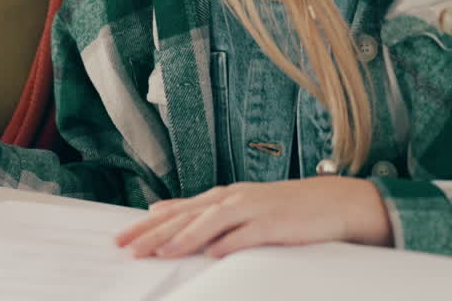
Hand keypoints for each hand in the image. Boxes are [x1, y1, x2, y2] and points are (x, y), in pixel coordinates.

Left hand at [116, 177, 391, 258]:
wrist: (331, 203)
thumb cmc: (282, 208)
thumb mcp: (236, 205)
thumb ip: (199, 210)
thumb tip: (158, 211)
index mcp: (222, 197)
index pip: (176, 210)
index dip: (146, 225)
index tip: (120, 239)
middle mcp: (233, 199)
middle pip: (186, 215)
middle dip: (154, 232)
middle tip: (128, 247)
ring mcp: (254, 209)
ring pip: (212, 221)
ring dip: (185, 237)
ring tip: (161, 252)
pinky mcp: (275, 223)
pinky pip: (249, 234)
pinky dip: (230, 243)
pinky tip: (213, 254)